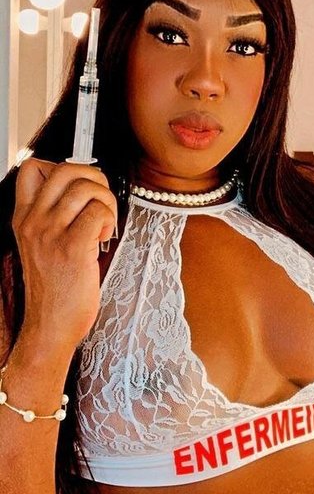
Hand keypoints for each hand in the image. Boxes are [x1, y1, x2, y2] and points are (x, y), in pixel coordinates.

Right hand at [12, 158, 116, 350]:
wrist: (50, 326)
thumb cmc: (55, 289)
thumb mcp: (42, 245)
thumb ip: (54, 216)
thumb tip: (83, 189)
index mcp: (24, 217)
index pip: (33, 167)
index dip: (64, 167)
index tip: (80, 186)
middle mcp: (33, 221)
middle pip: (66, 169)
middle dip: (95, 179)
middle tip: (101, 201)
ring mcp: (51, 234)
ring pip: (86, 188)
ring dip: (106, 201)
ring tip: (105, 223)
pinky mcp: (72, 248)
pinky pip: (99, 212)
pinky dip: (109, 220)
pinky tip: (105, 237)